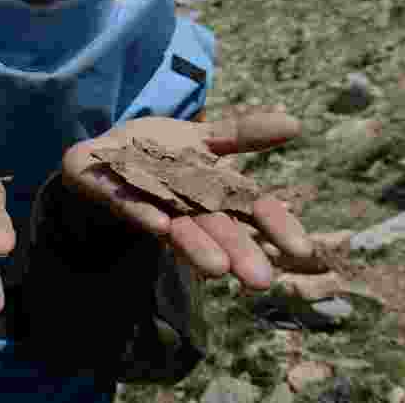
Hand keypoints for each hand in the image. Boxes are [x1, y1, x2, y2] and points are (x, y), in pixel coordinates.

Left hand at [61, 112, 312, 290]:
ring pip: (177, 229)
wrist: (103, 157)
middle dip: (237, 252)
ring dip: (196, 247)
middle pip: (216, 229)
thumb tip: (296, 123)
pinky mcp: (112, 194)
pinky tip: (159, 226)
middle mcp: (185, 208)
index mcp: (212, 193)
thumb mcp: (203, 138)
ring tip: (217, 268)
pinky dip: (143, 214)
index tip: (302, 250)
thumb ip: (243, 133)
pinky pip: (128, 205)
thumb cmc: (160, 154)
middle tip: (259, 280)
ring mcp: (150, 204)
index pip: (250, 209)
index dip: (275, 227)